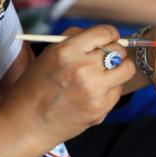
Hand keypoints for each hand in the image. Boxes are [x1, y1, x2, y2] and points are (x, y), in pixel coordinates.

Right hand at [0, 25, 135, 145]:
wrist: (28, 124)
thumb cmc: (37, 86)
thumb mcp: (49, 53)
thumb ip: (76, 39)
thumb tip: (107, 35)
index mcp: (66, 51)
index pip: (105, 33)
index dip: (111, 34)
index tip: (110, 38)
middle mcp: (82, 69)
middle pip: (118, 50)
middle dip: (114, 52)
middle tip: (104, 59)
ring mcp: (94, 90)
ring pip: (127, 69)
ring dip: (120, 69)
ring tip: (106, 73)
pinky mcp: (101, 108)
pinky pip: (119, 90)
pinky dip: (111, 89)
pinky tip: (94, 93)